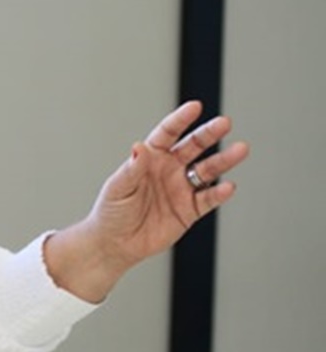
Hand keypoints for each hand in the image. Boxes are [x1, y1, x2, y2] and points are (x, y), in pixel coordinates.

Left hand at [46, 101, 249, 301]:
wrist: (115, 244)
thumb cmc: (111, 212)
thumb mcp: (117, 187)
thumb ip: (131, 169)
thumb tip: (139, 147)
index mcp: (150, 159)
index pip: (167, 134)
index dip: (180, 120)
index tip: (195, 107)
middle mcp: (169, 170)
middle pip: (193, 147)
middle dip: (209, 134)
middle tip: (224, 123)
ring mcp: (181, 189)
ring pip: (207, 170)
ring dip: (224, 160)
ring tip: (240, 149)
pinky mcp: (189, 210)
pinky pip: (208, 199)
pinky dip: (218, 193)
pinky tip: (228, 186)